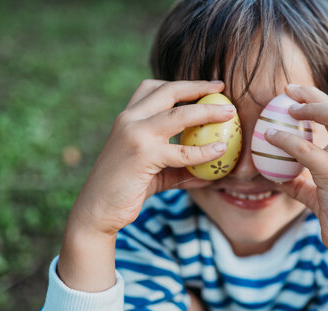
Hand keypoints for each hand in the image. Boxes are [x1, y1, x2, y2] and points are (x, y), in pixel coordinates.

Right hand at [68, 80, 234, 236]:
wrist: (96, 210)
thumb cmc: (125, 189)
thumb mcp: (154, 172)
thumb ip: (179, 166)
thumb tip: (210, 172)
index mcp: (128, 118)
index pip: (153, 88)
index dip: (181, 83)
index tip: (206, 86)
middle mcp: (129, 119)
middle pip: (169, 91)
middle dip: (198, 86)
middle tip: (221, 88)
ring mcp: (135, 134)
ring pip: (179, 115)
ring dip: (208, 112)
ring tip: (230, 113)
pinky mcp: (142, 154)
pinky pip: (182, 151)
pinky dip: (204, 151)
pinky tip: (219, 151)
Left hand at [265, 84, 327, 310]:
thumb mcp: (324, 195)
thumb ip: (303, 182)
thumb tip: (276, 176)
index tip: (322, 107)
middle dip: (316, 95)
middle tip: (289, 91)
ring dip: (308, 107)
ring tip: (286, 109)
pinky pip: (306, 149)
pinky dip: (285, 140)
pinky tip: (270, 138)